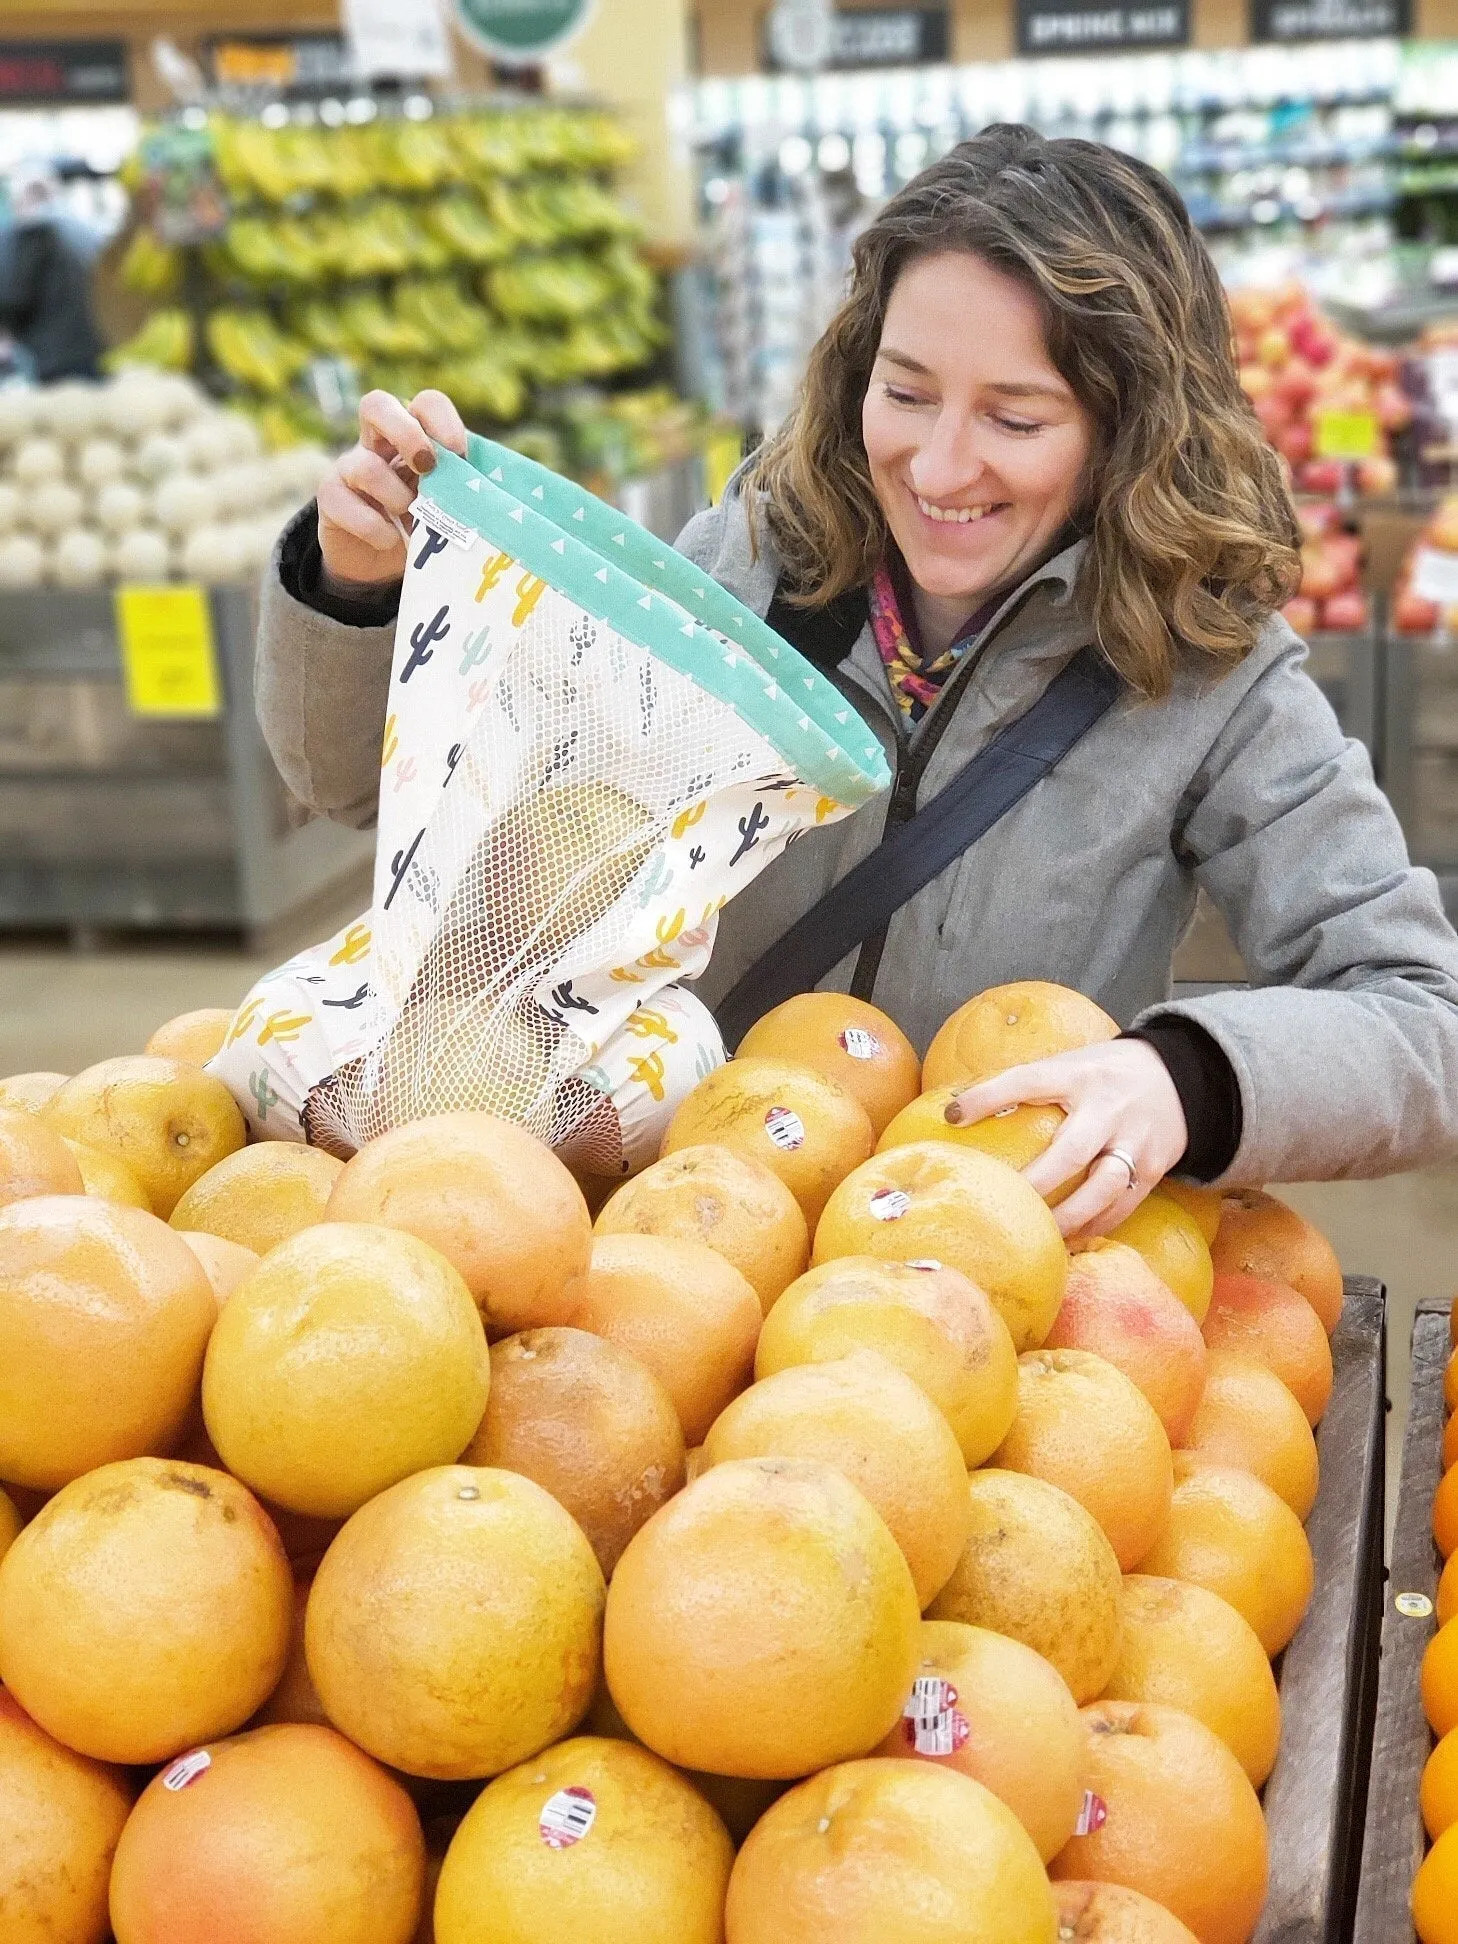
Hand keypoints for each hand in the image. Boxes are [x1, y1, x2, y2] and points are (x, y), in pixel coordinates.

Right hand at [316, 388, 468, 592]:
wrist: (378, 563)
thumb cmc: (422, 524)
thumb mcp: (447, 502)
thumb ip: (463, 488)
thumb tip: (500, 495)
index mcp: (412, 436)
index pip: (425, 403)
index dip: (442, 420)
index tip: (460, 454)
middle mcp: (376, 443)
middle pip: (376, 404)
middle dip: (406, 434)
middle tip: (427, 467)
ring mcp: (349, 468)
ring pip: (364, 465)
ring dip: (395, 496)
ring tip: (412, 521)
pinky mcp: (330, 499)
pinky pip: (345, 504)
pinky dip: (376, 528)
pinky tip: (392, 541)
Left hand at [944, 1040, 1187, 1239]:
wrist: (1180, 1080)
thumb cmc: (1102, 1075)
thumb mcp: (1069, 1064)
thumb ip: (1026, 1085)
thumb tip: (954, 1109)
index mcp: (1079, 1075)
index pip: (1028, 1080)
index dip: (989, 1096)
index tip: (953, 1115)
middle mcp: (1108, 1108)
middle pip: (1072, 1151)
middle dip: (1036, 1182)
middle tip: (1001, 1202)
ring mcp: (1135, 1141)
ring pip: (1103, 1188)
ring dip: (1067, 1217)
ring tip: (1036, 1235)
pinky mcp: (1153, 1170)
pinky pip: (1121, 1207)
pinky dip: (1093, 1228)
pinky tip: (1066, 1244)